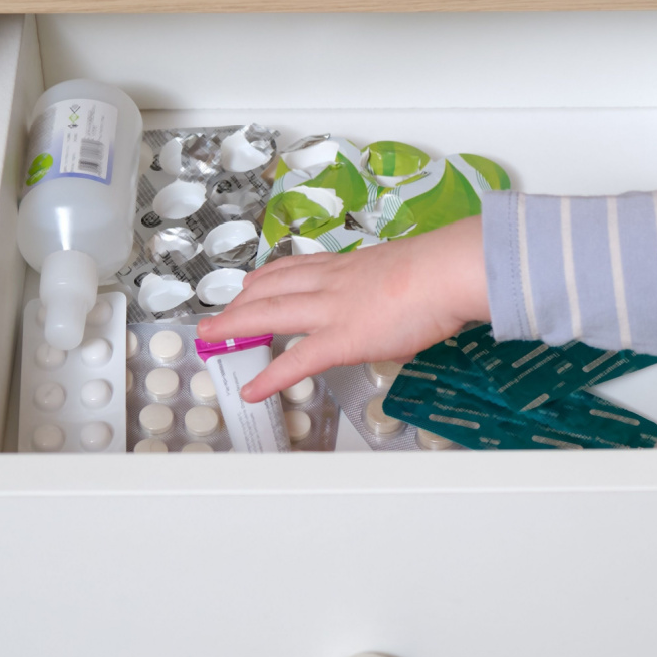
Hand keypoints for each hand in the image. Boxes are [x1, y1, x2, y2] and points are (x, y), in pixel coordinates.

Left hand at [195, 215, 488, 401]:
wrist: (445, 272)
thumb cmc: (441, 271)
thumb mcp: (409, 269)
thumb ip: (395, 289)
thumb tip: (406, 310)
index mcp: (351, 266)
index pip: (301, 268)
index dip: (272, 275)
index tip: (255, 280)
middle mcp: (332, 283)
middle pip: (273, 287)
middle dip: (240, 300)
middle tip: (220, 311)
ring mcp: (331, 310)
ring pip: (270, 313)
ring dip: (235, 324)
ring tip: (212, 335)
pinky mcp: (340, 340)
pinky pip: (295, 361)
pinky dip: (270, 378)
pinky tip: (251, 390)